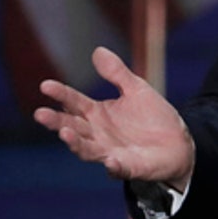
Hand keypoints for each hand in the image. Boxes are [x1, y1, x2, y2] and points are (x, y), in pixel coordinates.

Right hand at [33, 46, 194, 190]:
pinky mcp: (127, 167)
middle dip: (56, 121)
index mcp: (97, 113)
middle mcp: (97, 134)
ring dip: (75, 143)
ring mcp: (109, 152)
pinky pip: (117, 168)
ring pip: (86, 149)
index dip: (61, 94)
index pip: (74, 102)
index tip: (45, 85)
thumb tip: (97, 50)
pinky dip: (113, 166)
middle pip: (72, 126)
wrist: (177, 143)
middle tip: (40, 114)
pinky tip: (110, 161)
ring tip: (64, 133)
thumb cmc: (152, 117)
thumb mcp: (136, 89)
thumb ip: (117, 73)